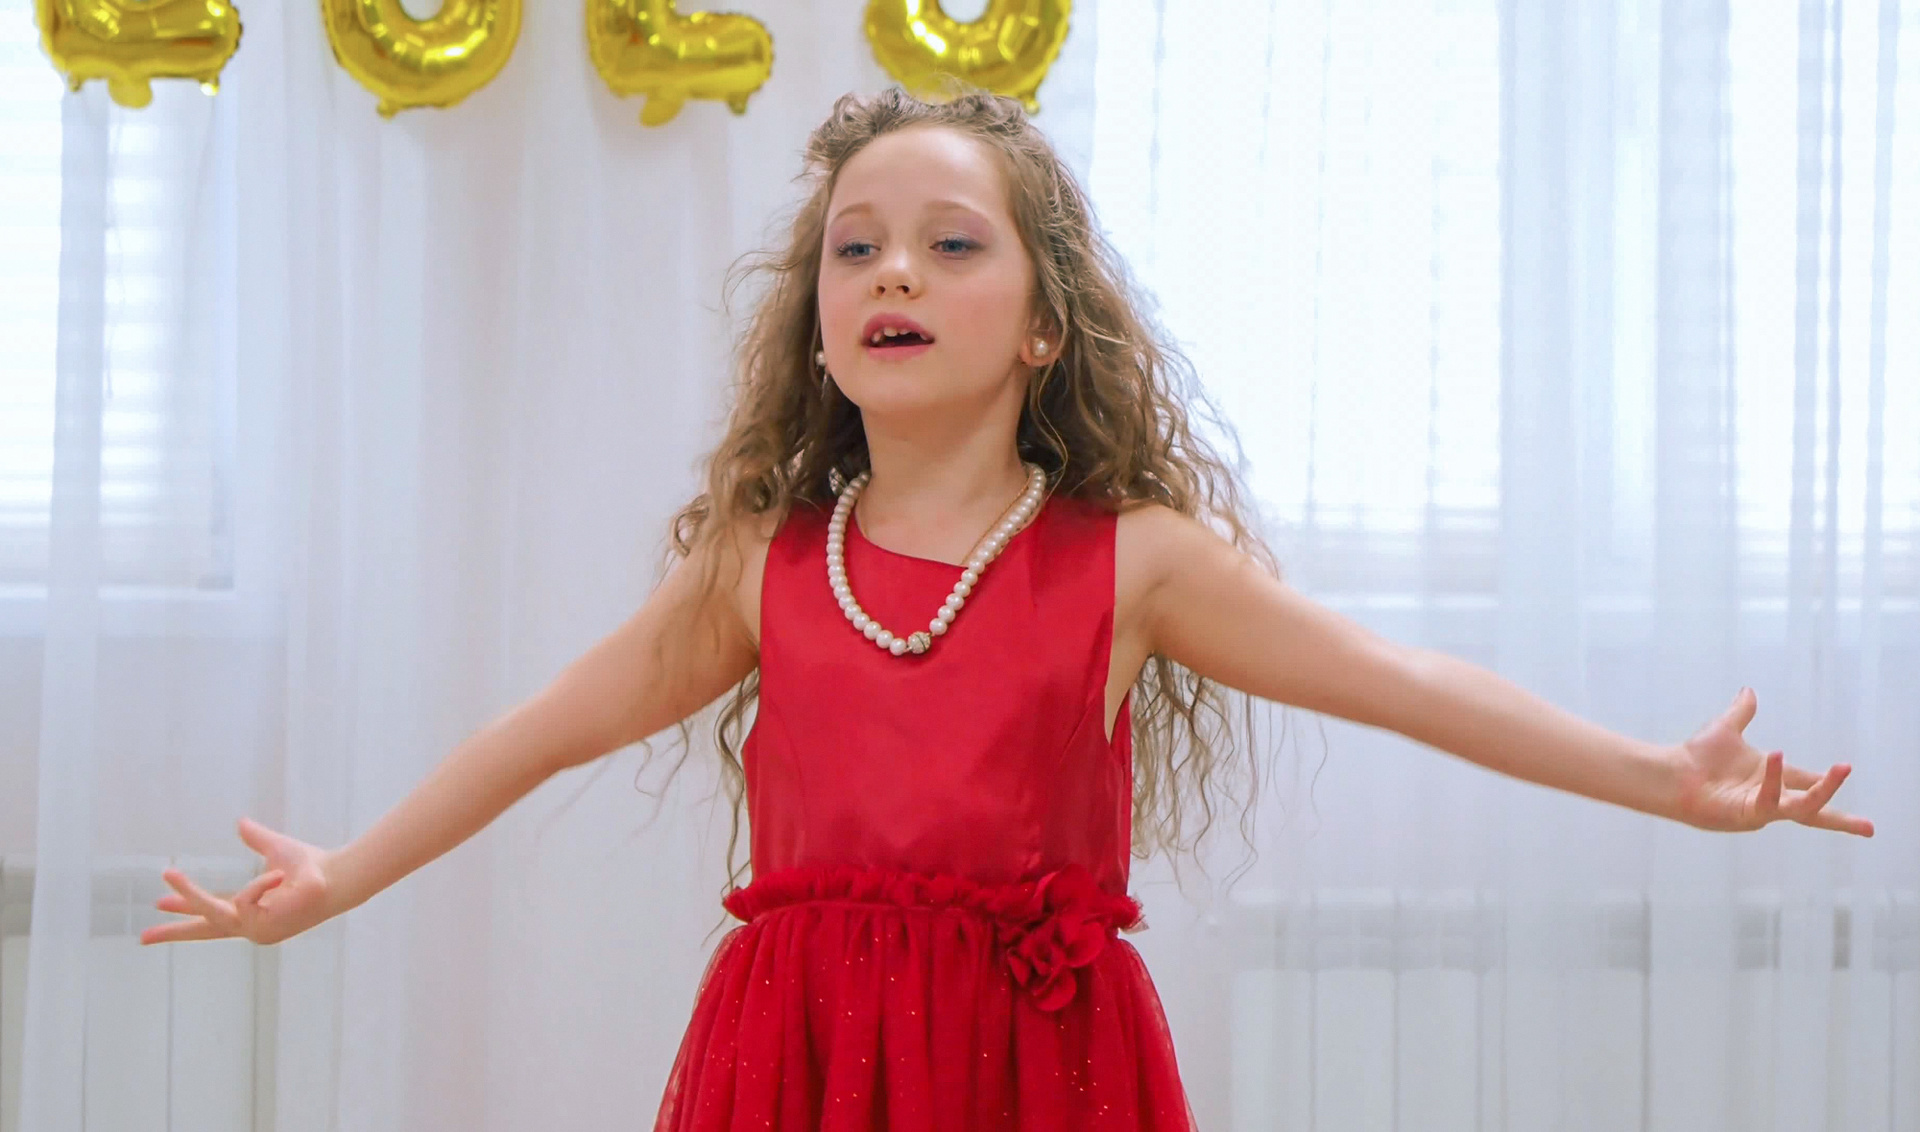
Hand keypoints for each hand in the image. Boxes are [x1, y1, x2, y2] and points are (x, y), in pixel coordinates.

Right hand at [141, 817, 338, 945]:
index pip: (211, 912)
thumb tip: (240, 823)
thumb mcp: (274, 848)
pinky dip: (258, 884)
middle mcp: (251, 923)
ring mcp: (256, 930)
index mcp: (251, 907)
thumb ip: (256, 838)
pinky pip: (242, 900)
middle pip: (204, 929)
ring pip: (211, 912)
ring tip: (168, 874)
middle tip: (142, 936)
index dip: (186, 910)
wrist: (335, 876)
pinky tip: (277, 879)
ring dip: (188, 896)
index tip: (158, 908)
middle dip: (173, 931)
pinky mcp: (262, 929)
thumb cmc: (312, 866)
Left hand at [1670, 687, 1874, 836]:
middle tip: (1870, 828)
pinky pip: (1769, 800)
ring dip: (1824, 790)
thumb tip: (1749, 691)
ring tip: (1843, 770)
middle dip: (1842, 819)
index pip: (1806, 780)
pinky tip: (1776, 756)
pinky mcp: (1747, 815)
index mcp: (1770, 776)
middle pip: (1814, 809)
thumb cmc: (1696, 756)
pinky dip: (1774, 779)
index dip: (1825, 779)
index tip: (1845, 770)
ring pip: (1803, 807)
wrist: (1670, 773)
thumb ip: (1741, 712)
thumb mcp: (1726, 729)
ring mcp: (1761, 808)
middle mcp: (1770, 795)